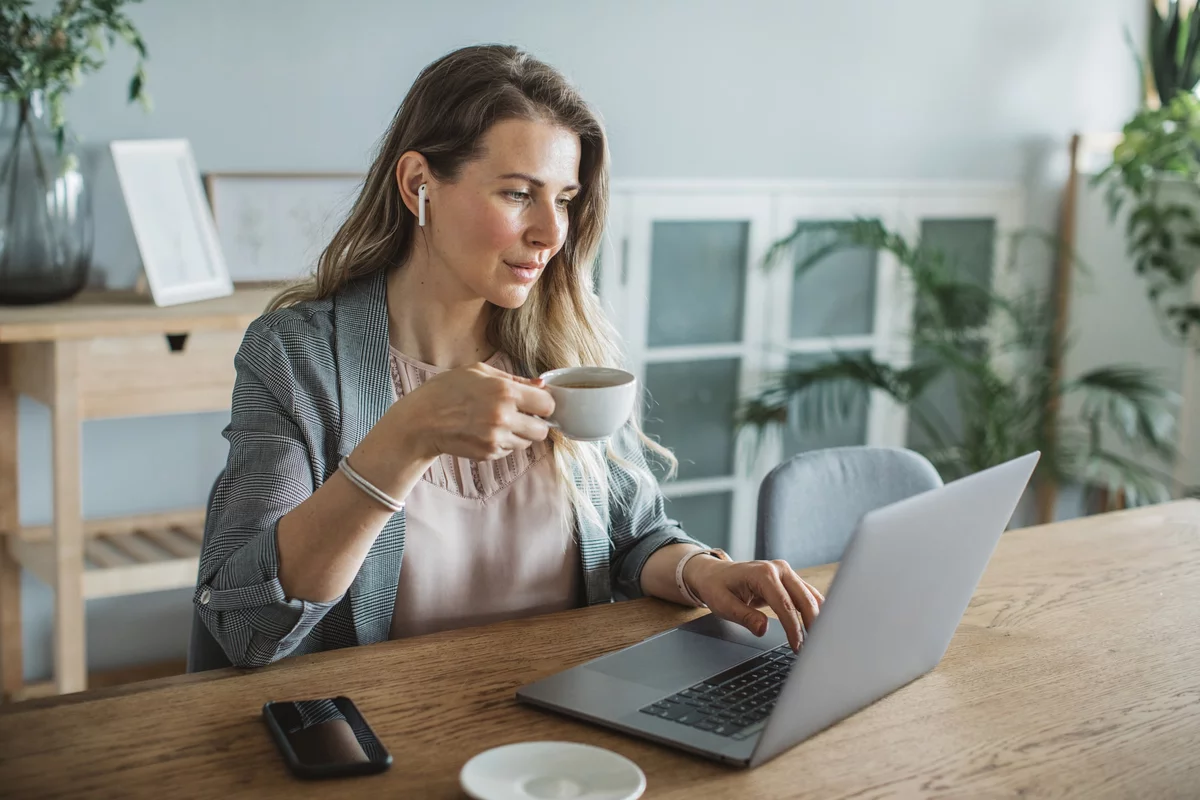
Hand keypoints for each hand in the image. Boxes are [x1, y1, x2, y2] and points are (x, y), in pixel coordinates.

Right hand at [394, 361, 555, 460]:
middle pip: (543, 430)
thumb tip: (540, 385)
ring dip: (519, 434)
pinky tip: (486, 432)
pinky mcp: (488, 454)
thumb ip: (513, 379)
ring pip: (527, 443)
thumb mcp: (478, 372)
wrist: (421, 421)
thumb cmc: (446, 391)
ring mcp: (496, 438)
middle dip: (535, 423)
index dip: (543, 403)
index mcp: (504, 392)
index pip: (548, 404)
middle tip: (522, 416)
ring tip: (499, 423)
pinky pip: (509, 451)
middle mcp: (504, 417)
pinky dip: (503, 443)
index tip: (535, 403)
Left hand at [683, 556, 824, 651]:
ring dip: (816, 618)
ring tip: (818, 641)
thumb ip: (744, 616)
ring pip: (809, 596)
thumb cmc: (718, 587)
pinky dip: (814, 610)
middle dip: (812, 624)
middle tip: (813, 649)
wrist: (715, 573)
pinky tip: (818, 626)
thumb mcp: (723, 604)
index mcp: (763, 573)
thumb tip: (763, 629)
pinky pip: (807, 594)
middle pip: (804, 599)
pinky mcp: (789, 578)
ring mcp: (786, 572)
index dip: (793, 628)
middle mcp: (779, 568)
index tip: (797, 646)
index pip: (784, 604)